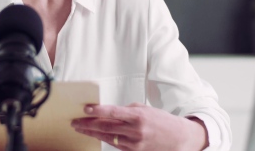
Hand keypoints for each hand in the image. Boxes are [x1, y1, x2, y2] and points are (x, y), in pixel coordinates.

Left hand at [71, 103, 207, 150]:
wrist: (179, 138)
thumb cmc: (162, 121)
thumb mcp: (145, 109)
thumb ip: (127, 110)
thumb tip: (109, 111)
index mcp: (138, 116)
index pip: (113, 112)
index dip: (97, 111)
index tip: (85, 109)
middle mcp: (135, 130)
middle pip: (106, 127)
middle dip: (88, 124)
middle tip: (75, 121)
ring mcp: (134, 143)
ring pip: (107, 137)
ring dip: (92, 133)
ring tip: (80, 128)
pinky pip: (115, 144)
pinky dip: (104, 139)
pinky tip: (95, 135)